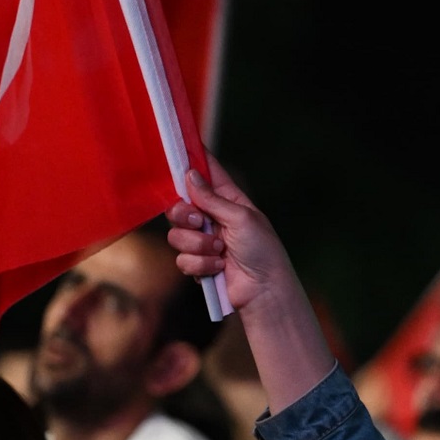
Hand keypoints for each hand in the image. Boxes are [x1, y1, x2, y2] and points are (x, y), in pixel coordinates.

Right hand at [165, 161, 297, 312]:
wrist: (263, 291)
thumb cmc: (262, 250)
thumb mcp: (241, 218)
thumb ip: (213, 199)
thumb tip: (190, 175)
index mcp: (227, 200)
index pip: (206, 174)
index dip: (191, 161)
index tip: (175, 148)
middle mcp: (211, 217)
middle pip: (178, 206)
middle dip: (184, 215)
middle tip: (199, 221)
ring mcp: (203, 241)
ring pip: (176, 235)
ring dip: (198, 245)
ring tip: (220, 252)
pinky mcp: (197, 263)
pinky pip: (182, 259)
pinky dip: (200, 264)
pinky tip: (219, 268)